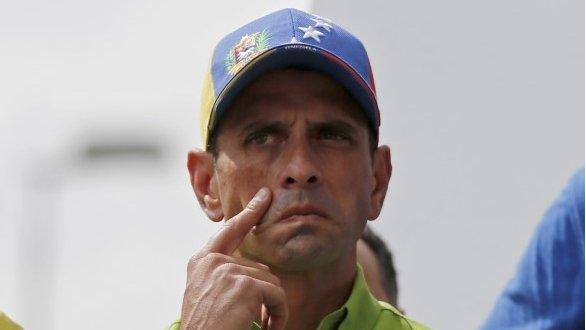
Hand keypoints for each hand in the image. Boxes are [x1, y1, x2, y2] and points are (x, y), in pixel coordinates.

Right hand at [180, 188, 287, 329]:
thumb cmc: (206, 327)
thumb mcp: (209, 294)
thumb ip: (225, 275)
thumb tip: (261, 270)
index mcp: (201, 262)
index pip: (230, 230)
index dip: (249, 213)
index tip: (264, 196)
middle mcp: (211, 261)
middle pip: (259, 267)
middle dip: (265, 295)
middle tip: (262, 320)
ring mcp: (227, 270)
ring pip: (271, 281)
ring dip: (273, 307)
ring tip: (262, 326)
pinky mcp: (244, 284)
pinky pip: (277, 294)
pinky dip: (279, 314)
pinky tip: (269, 328)